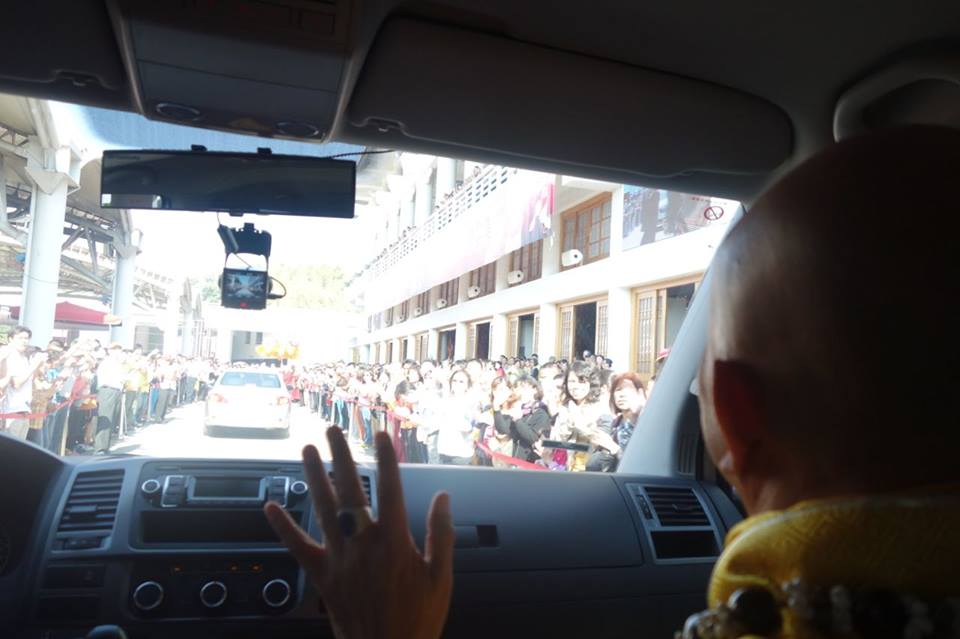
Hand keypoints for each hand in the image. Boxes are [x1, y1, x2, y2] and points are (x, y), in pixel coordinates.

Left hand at [264, 428, 454, 638]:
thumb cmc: (417, 620)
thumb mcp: (441, 578)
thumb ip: (442, 534)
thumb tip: (443, 498)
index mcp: (394, 544)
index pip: (390, 490)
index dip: (386, 459)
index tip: (381, 436)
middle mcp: (363, 546)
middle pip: (351, 491)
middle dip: (342, 457)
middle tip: (334, 431)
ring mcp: (339, 560)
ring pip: (323, 510)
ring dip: (314, 477)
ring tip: (307, 451)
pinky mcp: (322, 577)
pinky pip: (297, 548)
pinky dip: (282, 527)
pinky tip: (270, 507)